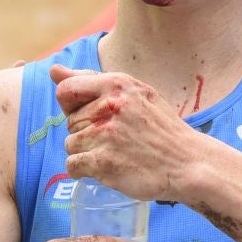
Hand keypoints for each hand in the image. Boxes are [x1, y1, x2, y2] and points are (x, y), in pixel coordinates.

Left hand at [51, 64, 193, 200]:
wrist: (188, 163)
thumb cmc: (160, 127)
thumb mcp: (135, 93)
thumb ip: (92, 80)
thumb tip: (53, 71)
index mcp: (117, 84)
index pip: (66, 90)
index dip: (73, 106)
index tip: (92, 116)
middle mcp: (109, 106)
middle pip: (70, 122)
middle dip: (86, 131)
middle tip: (116, 138)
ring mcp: (105, 135)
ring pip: (70, 144)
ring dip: (87, 152)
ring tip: (115, 153)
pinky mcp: (103, 162)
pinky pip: (72, 165)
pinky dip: (84, 170)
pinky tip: (105, 168)